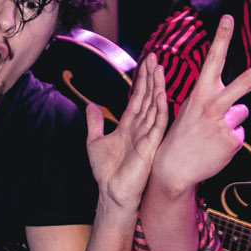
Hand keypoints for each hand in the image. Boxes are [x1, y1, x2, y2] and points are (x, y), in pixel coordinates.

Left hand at [86, 54, 167, 211]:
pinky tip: (160, 93)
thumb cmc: (106, 172)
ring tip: (159, 68)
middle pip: (148, 97)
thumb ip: (95, 123)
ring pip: (154, 106)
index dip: (141, 81)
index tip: (145, 64)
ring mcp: (147, 136)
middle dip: (151, 77)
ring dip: (157, 87)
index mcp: (129, 126)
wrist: (112, 192)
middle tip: (155, 58)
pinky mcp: (151, 145)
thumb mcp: (94, 142)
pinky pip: (158, 123)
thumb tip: (90, 105)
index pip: (137, 99)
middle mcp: (141, 128)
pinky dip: (160, 108)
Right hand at [153, 17, 250, 193]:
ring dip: (231, 121)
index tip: (229, 18)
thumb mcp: (191, 111)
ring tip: (211, 134)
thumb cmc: (183, 135)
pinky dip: (230, 140)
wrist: (173, 169)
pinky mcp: (233, 141)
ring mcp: (225, 124)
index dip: (221, 37)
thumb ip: (216, 102)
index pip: (212, 59)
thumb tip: (243, 107)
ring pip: (242, 112)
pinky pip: (240, 133)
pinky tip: (215, 147)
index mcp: (199, 93)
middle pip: (247, 81)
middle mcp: (213, 105)